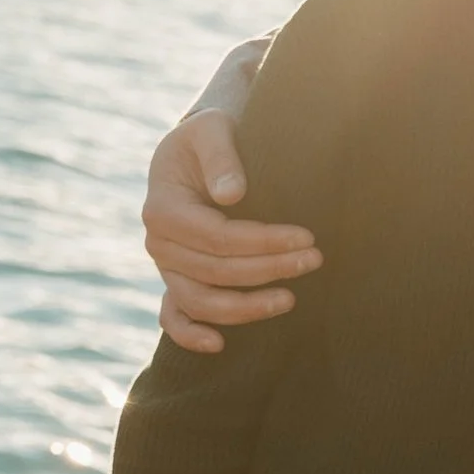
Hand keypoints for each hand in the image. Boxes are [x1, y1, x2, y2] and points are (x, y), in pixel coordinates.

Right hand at [145, 112, 320, 354]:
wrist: (195, 151)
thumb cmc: (208, 137)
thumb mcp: (212, 128)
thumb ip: (221, 156)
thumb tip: (233, 193)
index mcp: (163, 208)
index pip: (218, 237)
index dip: (264, 242)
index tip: (307, 236)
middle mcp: (158, 243)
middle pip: (216, 271)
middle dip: (269, 269)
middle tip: (315, 259)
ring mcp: (166, 266)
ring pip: (201, 301)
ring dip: (246, 307)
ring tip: (291, 300)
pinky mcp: (175, 279)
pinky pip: (174, 316)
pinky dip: (189, 335)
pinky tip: (219, 345)